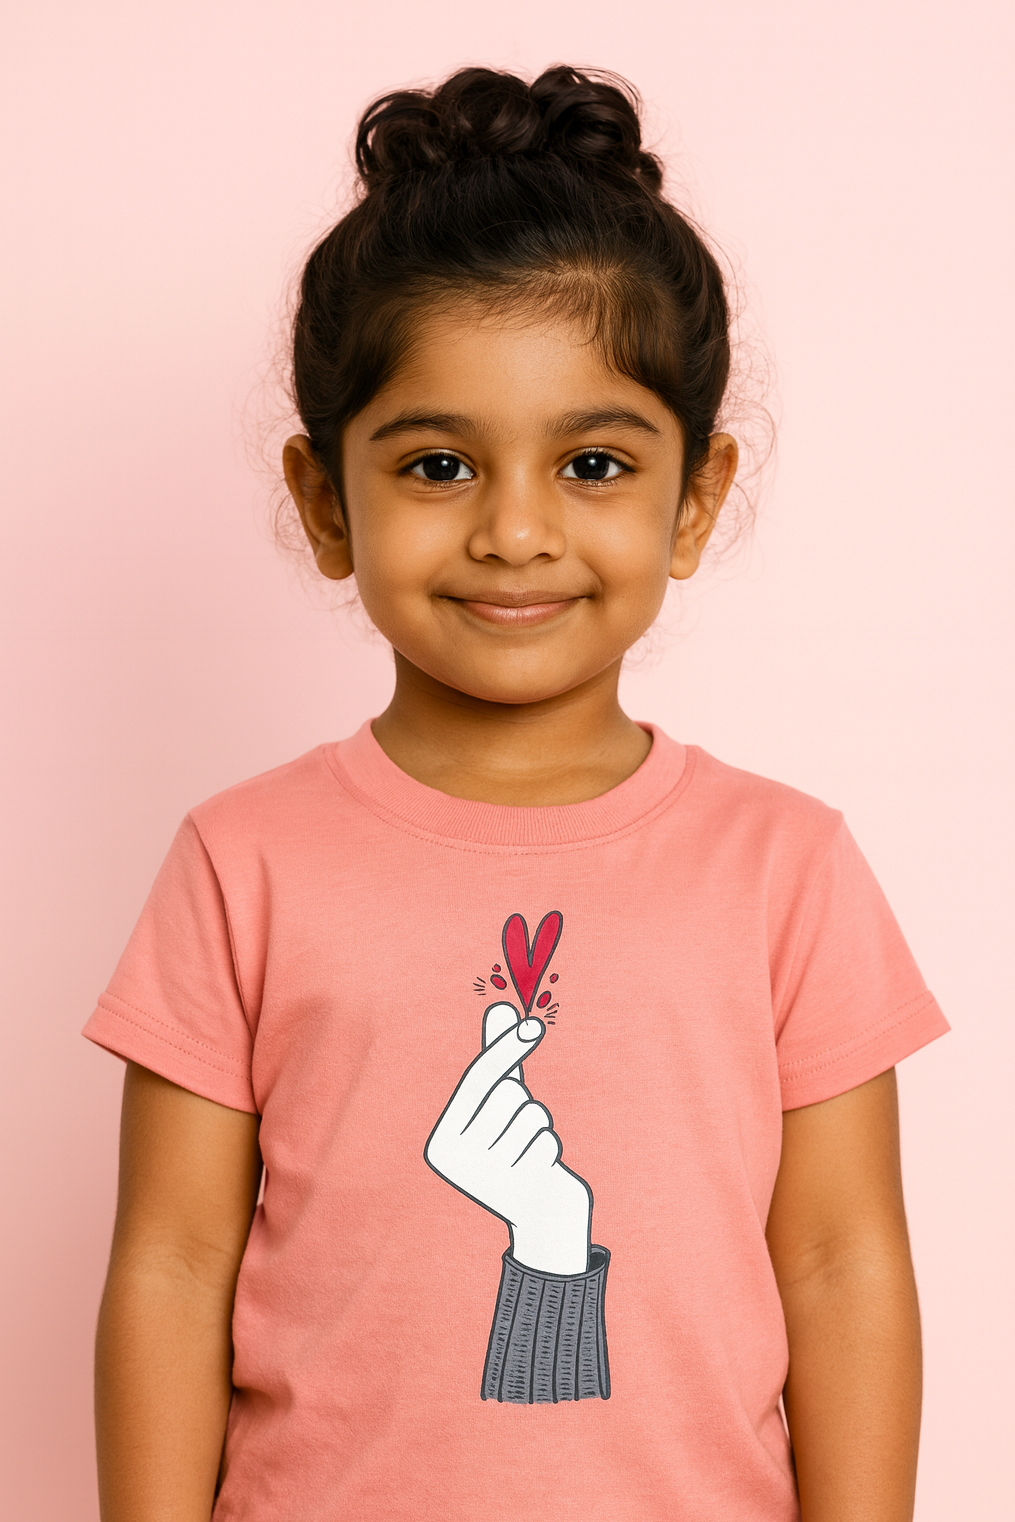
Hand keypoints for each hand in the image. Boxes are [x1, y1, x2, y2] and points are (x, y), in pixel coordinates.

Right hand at [424, 1004, 591, 1274]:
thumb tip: (501, 1007)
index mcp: (442, 1142)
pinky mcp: (522, 1190)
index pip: (478, 1079)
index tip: (534, 1026)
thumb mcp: (501, 1102)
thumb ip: (498, 1058)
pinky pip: (547, 1139)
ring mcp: (488, 1180)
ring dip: (541, 1125)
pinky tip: (542, 1167)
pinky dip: (551, 1146)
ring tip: (531, 1149)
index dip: (506, 1047)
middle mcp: (457, 1163)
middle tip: (521, 1128)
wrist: (540, 1213)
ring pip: (532, 1114)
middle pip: (509, 1093)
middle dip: (525, 1102)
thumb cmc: (515, 1146)